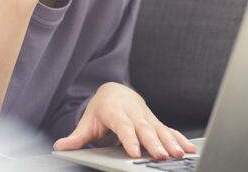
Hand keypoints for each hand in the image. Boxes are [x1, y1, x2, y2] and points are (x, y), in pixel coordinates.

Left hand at [52, 82, 197, 159]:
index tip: (134, 152)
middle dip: (153, 142)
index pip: (122, 126)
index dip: (129, 138)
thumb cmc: (101, 109)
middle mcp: (132, 112)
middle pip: (143, 128)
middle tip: (161, 156)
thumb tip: (59, 146)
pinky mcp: (155, 121)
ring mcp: (146, 116)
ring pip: (159, 128)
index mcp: (114, 111)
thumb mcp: (87, 122)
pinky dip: (180, 139)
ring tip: (178, 154)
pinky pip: (169, 130)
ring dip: (170, 142)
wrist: (115, 91)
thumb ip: (75, 137)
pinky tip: (188, 149)